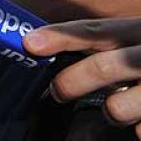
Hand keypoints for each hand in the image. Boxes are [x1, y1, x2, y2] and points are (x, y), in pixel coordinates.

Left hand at [23, 17, 140, 133]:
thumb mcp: (138, 38)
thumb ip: (109, 44)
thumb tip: (47, 49)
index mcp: (140, 30)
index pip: (96, 30)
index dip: (62, 36)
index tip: (29, 43)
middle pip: (106, 67)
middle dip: (71, 82)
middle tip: (57, 92)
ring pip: (119, 107)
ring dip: (111, 111)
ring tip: (119, 108)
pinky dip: (138, 129)